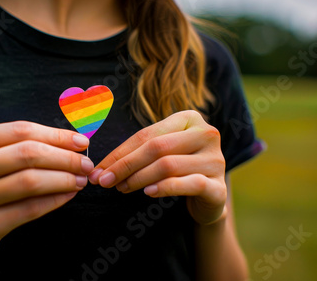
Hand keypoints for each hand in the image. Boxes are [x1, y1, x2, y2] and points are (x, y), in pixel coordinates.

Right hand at [0, 121, 92, 265]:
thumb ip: (21, 146)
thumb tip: (72, 141)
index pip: (19, 130)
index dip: (55, 134)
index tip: (80, 141)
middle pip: (27, 153)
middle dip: (64, 157)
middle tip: (86, 163)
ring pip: (30, 181)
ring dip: (63, 178)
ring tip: (81, 179)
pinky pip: (30, 208)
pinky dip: (55, 199)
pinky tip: (68, 195)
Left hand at [89, 110, 225, 224]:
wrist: (208, 198)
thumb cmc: (178, 169)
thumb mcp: (160, 153)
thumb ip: (137, 153)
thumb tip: (100, 168)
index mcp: (189, 119)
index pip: (147, 134)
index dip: (119, 152)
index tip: (98, 169)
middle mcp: (206, 134)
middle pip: (156, 148)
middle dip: (125, 165)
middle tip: (104, 181)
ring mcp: (215, 160)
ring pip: (168, 165)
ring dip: (138, 178)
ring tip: (121, 188)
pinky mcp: (218, 186)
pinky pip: (189, 184)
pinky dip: (165, 188)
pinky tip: (148, 193)